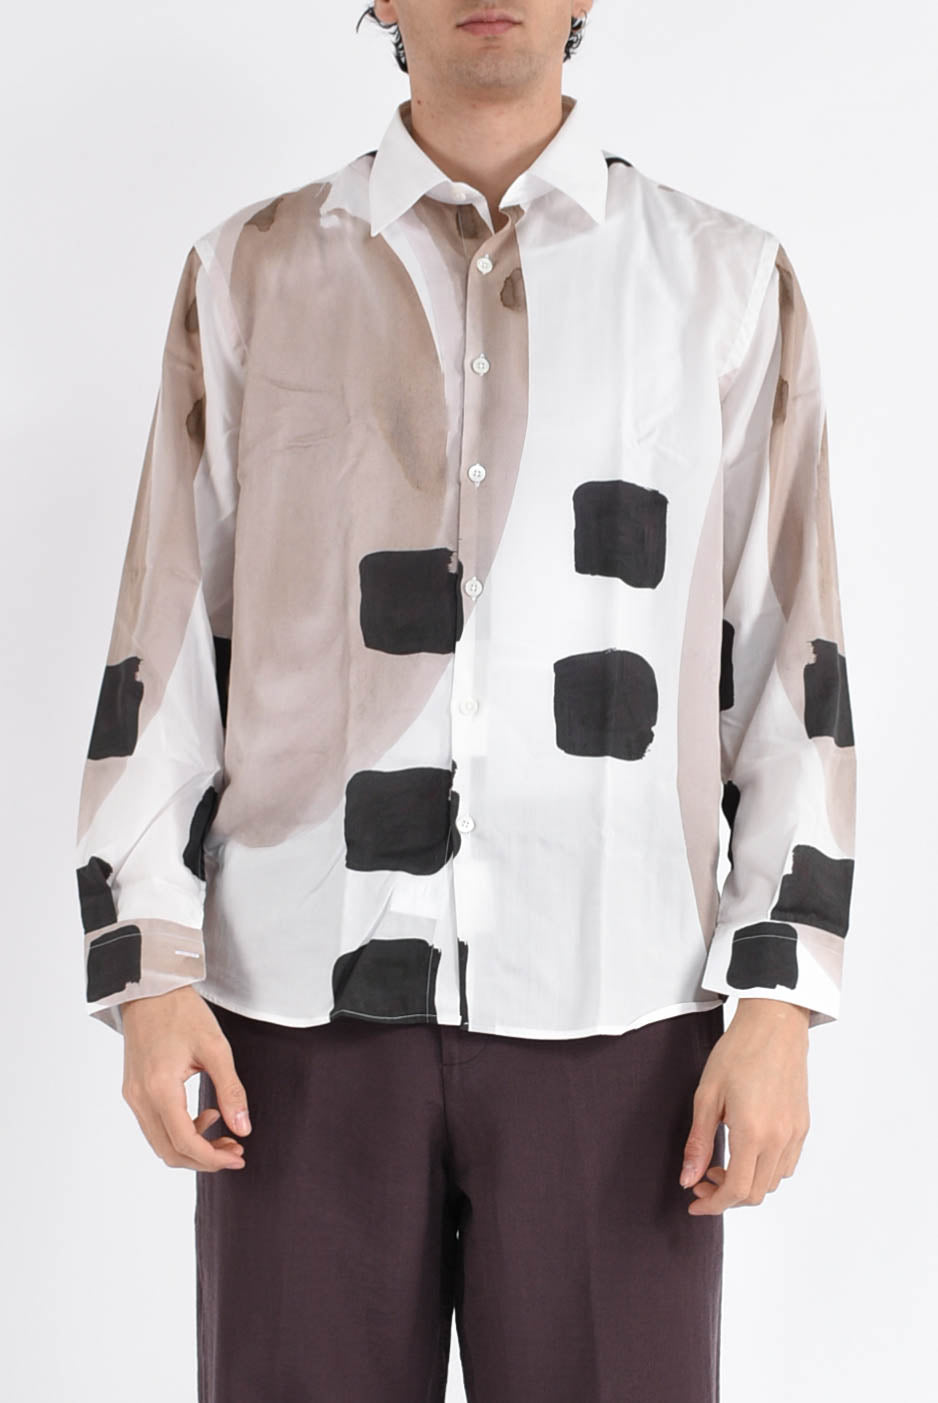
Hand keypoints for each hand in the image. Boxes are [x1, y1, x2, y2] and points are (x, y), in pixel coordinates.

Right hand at [121, 985, 250, 1172]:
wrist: (151, 990)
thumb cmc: (183, 1012)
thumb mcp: (216, 1048)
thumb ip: (231, 1090)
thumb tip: (244, 1129)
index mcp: (159, 1088)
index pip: (184, 1142)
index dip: (213, 1158)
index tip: (239, 1156)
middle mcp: (139, 1098)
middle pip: (169, 1151)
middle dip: (204, 1158)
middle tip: (235, 1150)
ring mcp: (133, 1095)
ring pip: (160, 1142)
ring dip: (192, 1147)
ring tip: (224, 1131)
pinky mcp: (133, 1090)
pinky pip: (154, 1126)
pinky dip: (179, 1131)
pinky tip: (204, 1114)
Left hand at [680, 998, 810, 1213]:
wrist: (774, 1024)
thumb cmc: (738, 1052)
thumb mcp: (706, 1096)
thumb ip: (698, 1142)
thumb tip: (688, 1179)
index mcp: (753, 1133)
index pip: (736, 1191)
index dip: (713, 1204)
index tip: (695, 1201)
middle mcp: (779, 1139)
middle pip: (755, 1193)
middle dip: (726, 1196)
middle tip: (701, 1179)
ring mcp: (795, 1133)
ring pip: (772, 1182)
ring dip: (745, 1183)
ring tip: (721, 1163)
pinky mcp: (802, 1125)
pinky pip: (786, 1164)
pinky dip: (764, 1170)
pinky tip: (745, 1151)